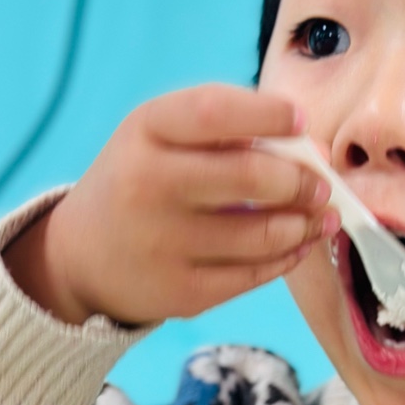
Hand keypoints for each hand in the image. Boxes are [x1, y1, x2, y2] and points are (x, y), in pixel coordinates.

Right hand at [3, 84, 338, 325]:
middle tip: (322, 184)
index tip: (302, 122)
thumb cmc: (140, 182)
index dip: (269, 114)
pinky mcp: (182, 292)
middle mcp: (149, 184)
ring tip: (321, 216)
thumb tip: (309, 149)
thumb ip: (222, 131)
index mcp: (145, 130)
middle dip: (301, 180)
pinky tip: (298, 245)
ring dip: (304, 224)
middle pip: (249, 177)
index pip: (215, 112)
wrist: (81, 258)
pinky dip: (287, 258)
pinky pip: (253, 275)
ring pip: (261, 234)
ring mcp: (164, 244)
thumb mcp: (158, 137)